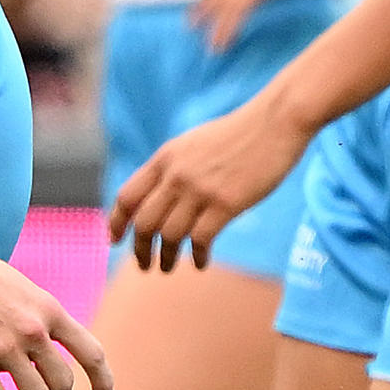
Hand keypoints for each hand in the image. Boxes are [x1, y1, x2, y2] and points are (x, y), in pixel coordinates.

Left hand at [108, 96, 313, 272]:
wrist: (275, 123)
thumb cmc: (239, 134)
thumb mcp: (193, 144)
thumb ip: (173, 168)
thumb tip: (159, 198)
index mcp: (165, 158)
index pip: (127, 196)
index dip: (116, 222)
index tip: (115, 240)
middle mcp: (176, 175)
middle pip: (144, 222)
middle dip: (140, 249)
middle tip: (144, 264)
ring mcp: (200, 190)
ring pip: (169, 235)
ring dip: (166, 257)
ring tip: (168, 267)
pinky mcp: (226, 204)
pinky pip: (201, 239)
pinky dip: (197, 256)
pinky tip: (201, 262)